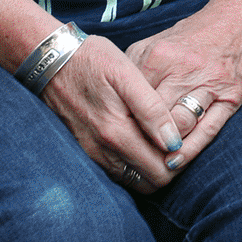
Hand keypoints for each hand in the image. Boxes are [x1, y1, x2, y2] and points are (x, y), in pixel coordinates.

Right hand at [39, 32, 187, 193]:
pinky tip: (141, 141)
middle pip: (148, 181)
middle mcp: (102, 152)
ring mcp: (91, 154)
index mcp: (117, 133)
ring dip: (150, 168)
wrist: (51, 61)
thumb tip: (173, 143)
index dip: (180, 161)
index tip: (189, 141)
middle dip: (168, 168)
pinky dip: (132, 164)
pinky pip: (115, 171)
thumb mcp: (126, 74)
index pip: (159, 171)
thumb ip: (151, 110)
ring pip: (132, 180)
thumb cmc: (93, 60)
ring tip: (163, 140)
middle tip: (180, 142)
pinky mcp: (84, 151)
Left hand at [123, 0, 241, 180]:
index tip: (113, 138)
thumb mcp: (159, 43)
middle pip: (152, 117)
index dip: (121, 122)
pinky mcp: (231, 96)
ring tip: (151, 164)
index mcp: (159, 55)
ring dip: (164, 148)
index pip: (131, 100)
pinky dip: (189, 150)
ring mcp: (209, 83)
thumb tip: (116, 103)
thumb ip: (136, 70)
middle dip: (140, 139)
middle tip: (128, 157)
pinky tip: (175, 161)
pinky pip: (207, 131)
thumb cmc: (196, 35)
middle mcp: (183, 69)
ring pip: (178, 126)